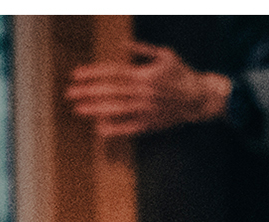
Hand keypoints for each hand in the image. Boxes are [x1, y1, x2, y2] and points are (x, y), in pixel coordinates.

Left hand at [65, 42, 228, 138]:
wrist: (199, 98)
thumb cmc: (181, 74)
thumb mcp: (165, 55)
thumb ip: (142, 50)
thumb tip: (122, 45)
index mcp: (144, 74)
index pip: (113, 72)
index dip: (93, 73)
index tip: (76, 74)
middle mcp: (143, 92)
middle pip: (110, 91)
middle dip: (87, 91)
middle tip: (69, 93)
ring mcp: (146, 109)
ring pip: (116, 109)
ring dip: (95, 109)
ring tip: (78, 109)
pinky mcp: (150, 124)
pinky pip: (129, 127)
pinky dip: (114, 128)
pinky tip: (99, 129)